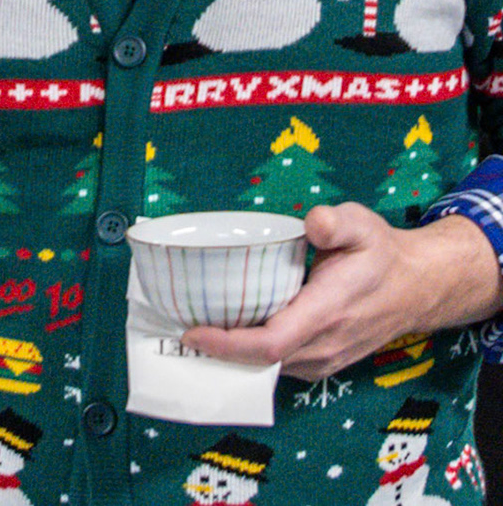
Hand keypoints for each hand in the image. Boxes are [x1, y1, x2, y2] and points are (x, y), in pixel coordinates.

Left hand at [182, 204, 502, 379]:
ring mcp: (325, 360)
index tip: (191, 332)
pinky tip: (223, 334)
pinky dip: (248, 356)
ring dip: (229, 355)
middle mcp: (324, 345)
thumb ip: (338, 222)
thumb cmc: (381, 253)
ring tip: (190, 327)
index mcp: (327, 312)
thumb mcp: (363, 224)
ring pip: (268, 368)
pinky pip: (279, 367)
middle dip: (216, 350)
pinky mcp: (322, 363)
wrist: (418, 287)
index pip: (272, 343)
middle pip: (260, 361)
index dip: (228, 344)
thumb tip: (314, 223)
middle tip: (173, 324)